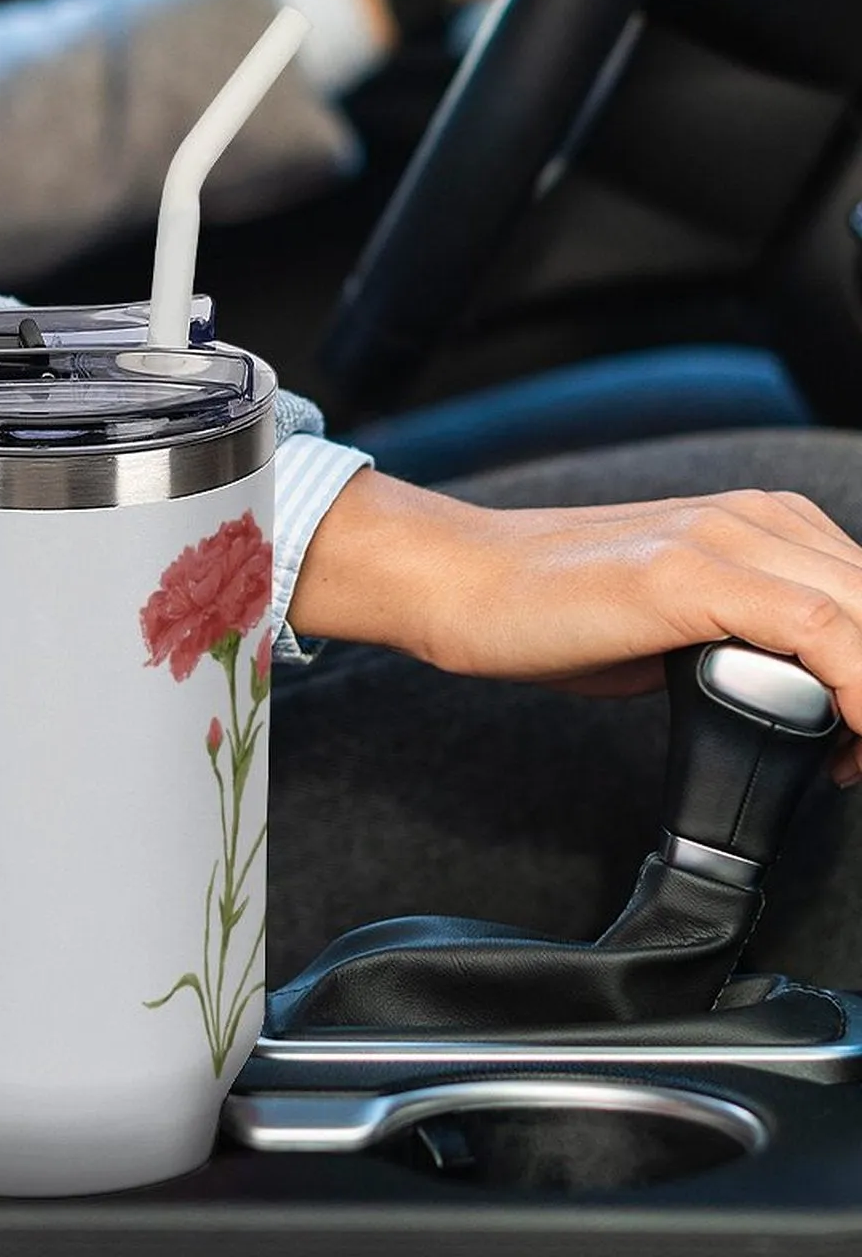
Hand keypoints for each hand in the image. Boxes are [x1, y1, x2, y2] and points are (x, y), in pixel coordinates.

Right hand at [287, 470, 861, 785]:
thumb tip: (796, 701)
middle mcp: (753, 517)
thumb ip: (738, 641)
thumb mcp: (669, 624)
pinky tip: (849, 740)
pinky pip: (823, 632)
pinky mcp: (689, 573)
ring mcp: (723, 538)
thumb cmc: (544, 611)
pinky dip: (857, 690)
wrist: (458, 583)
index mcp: (757, 523)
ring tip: (858, 763)